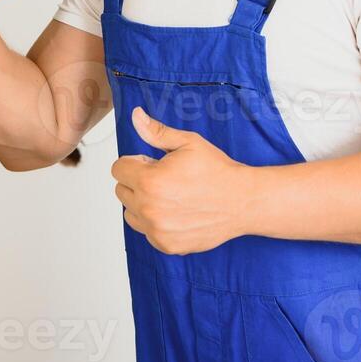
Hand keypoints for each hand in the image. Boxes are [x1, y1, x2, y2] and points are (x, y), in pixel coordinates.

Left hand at [111, 107, 251, 254]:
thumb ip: (156, 132)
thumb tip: (136, 116)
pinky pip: (146, 231)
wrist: (243, 201)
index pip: (118, 169)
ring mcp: (157, 230)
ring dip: (143, 203)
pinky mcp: (166, 245)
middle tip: (165, 179)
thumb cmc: (217, 171)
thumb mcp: (188, 143)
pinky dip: (156, 222)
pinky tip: (177, 212)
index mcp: (149, 181)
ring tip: (170, 196)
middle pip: (121, 190)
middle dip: (138, 181)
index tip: (153, 163)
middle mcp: (149, 209)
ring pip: (131, 212)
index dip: (136, 162)